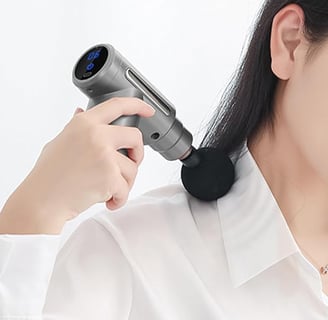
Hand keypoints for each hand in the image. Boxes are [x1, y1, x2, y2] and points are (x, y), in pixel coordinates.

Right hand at [0, 97, 153, 233]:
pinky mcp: (110, 176)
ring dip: (125, 182)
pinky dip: (120, 198)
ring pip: (132, 167)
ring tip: (108, 189)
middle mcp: (96, 135)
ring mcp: (104, 155)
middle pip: (135, 136)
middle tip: (130, 163)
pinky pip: (126, 188)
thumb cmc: (49, 174)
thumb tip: (80, 111)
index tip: (147, 110)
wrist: (42, 201)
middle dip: (137, 152)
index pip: (117, 105)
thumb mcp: (59, 141)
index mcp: (85, 124)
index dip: (137, 105)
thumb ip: (76, 127)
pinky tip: (108, 200)